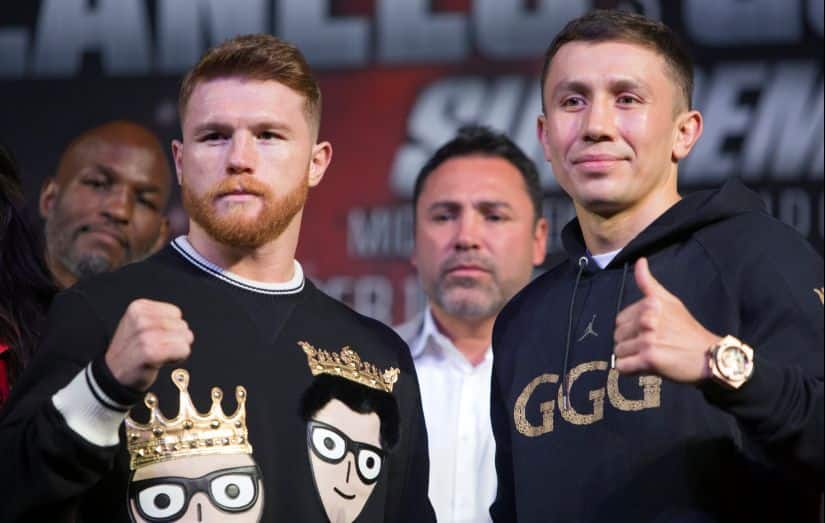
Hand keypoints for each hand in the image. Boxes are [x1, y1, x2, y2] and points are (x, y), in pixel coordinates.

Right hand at [104, 299, 193, 390]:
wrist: (113, 375)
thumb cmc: (130, 352)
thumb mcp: (137, 324)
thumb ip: (159, 317)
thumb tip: (183, 324)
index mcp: (138, 307)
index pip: (176, 313)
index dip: (171, 327)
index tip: (155, 337)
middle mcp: (141, 319)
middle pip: (182, 325)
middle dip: (175, 339)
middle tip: (156, 348)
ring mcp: (145, 335)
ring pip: (186, 337)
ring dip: (176, 349)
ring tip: (158, 354)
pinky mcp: (152, 352)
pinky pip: (184, 350)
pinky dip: (178, 358)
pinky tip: (162, 361)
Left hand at [613, 258, 719, 383]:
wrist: (709, 356)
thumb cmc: (687, 330)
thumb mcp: (670, 301)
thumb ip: (649, 283)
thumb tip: (639, 261)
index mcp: (650, 304)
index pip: (619, 320)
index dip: (631, 329)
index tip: (650, 333)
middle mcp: (648, 319)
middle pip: (617, 336)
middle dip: (630, 344)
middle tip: (653, 346)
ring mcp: (648, 339)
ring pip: (619, 352)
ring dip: (631, 357)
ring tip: (652, 355)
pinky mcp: (649, 358)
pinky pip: (623, 367)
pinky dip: (630, 370)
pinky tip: (645, 366)